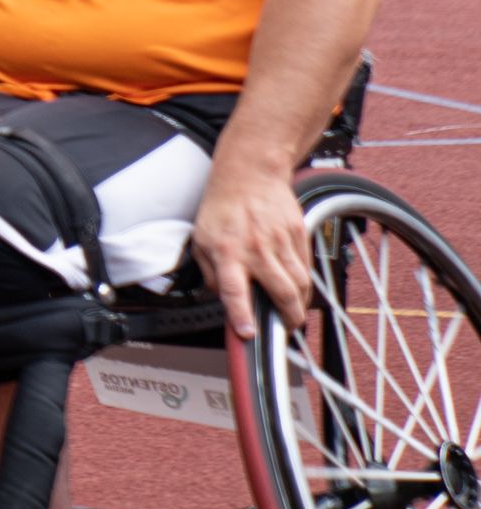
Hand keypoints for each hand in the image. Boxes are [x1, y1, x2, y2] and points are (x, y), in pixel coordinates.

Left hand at [192, 157, 314, 341]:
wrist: (250, 174)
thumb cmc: (222, 208)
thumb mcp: (201, 240)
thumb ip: (210, 272)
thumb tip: (222, 298)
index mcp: (226, 252)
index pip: (234, 290)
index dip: (241, 315)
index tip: (248, 334)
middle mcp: (256, 249)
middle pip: (281, 292)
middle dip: (289, 318)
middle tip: (287, 329)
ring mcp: (281, 241)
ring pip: (300, 283)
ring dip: (300, 304)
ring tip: (294, 313)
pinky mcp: (299, 234)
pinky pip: (306, 267)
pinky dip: (305, 283)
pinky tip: (299, 289)